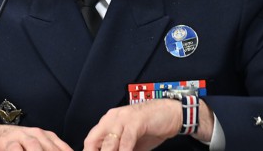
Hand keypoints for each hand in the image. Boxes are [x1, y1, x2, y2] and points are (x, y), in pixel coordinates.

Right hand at [0, 120, 72, 150]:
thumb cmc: (15, 144)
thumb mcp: (34, 146)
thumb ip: (49, 149)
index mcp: (46, 137)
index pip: (62, 149)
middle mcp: (36, 135)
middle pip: (51, 149)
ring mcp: (21, 137)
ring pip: (35, 148)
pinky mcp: (6, 143)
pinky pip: (16, 150)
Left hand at [83, 99, 214, 150]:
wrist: (172, 113)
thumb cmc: (151, 127)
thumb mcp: (131, 143)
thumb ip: (121, 150)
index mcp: (108, 122)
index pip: (90, 140)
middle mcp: (112, 118)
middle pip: (95, 142)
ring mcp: (124, 118)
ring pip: (109, 142)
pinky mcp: (137, 120)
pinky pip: (126, 140)